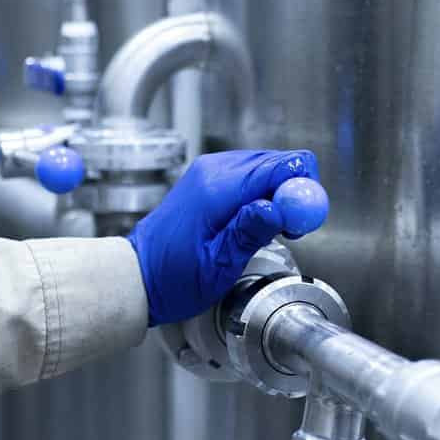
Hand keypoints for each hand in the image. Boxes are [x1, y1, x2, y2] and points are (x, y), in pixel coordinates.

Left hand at [126, 150, 325, 325]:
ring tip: (267, 230)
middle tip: (290, 228)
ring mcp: (209, 170)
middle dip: (292, 192)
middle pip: (275, 162)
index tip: (303, 218)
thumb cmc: (172, 277)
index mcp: (217, 188)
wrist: (137, 274)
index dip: (301, 188)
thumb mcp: (217, 265)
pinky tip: (252, 222)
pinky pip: (248, 175)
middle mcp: (213, 169)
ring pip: (264, 167)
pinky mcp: (207, 177)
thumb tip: (278, 208)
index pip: (278, 166)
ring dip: (276, 194)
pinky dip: (260, 194)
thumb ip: (250, 232)